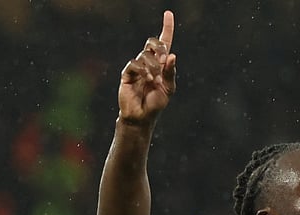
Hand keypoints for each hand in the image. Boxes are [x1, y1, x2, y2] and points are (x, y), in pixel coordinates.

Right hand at [118, 10, 176, 124]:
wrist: (142, 117)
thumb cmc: (156, 103)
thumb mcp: (169, 89)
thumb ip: (171, 73)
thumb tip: (172, 55)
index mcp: (160, 64)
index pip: (164, 42)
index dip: (166, 28)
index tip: (168, 14)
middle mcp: (148, 62)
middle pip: (152, 42)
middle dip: (160, 47)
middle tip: (165, 60)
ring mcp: (137, 67)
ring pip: (145, 54)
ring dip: (153, 66)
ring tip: (154, 80)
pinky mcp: (127, 73)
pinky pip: (134, 64)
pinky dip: (143, 70)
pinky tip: (147, 79)